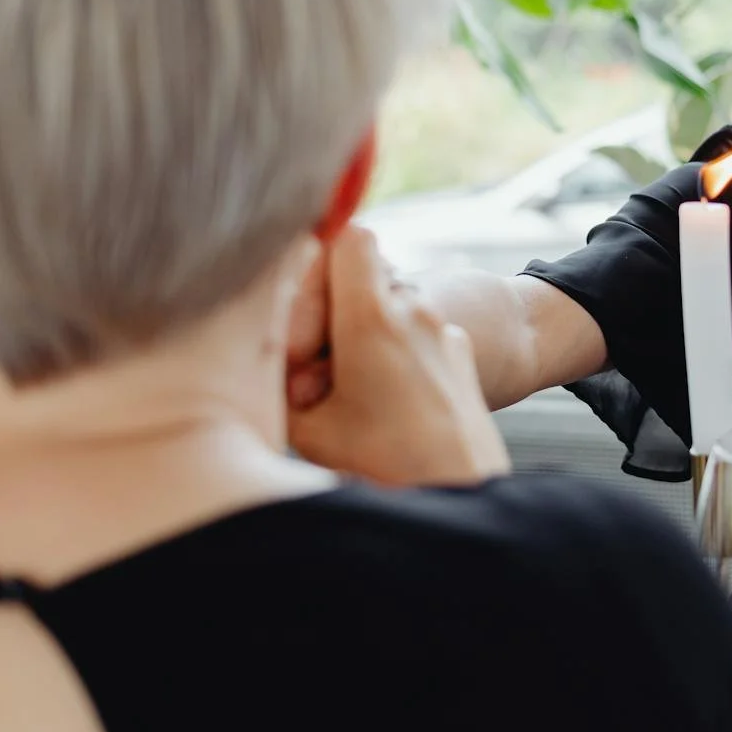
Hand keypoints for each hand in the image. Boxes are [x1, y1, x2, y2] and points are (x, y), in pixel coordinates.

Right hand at [287, 227, 509, 486]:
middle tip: (318, 371)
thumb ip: (277, 381)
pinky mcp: (458, 351)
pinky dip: (391, 353)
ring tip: (349, 395)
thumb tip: (267, 354)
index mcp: (373, 317)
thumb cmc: (387, 465)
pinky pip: (413, 330)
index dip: (318, 263)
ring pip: (387, 304)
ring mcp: (441, 328)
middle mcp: (413, 310)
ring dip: (360, 335)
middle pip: (362, 274)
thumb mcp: (309, 430)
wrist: (464, 495)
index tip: (304, 316)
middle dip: (332, 311)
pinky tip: (383, 403)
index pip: (347, 236)